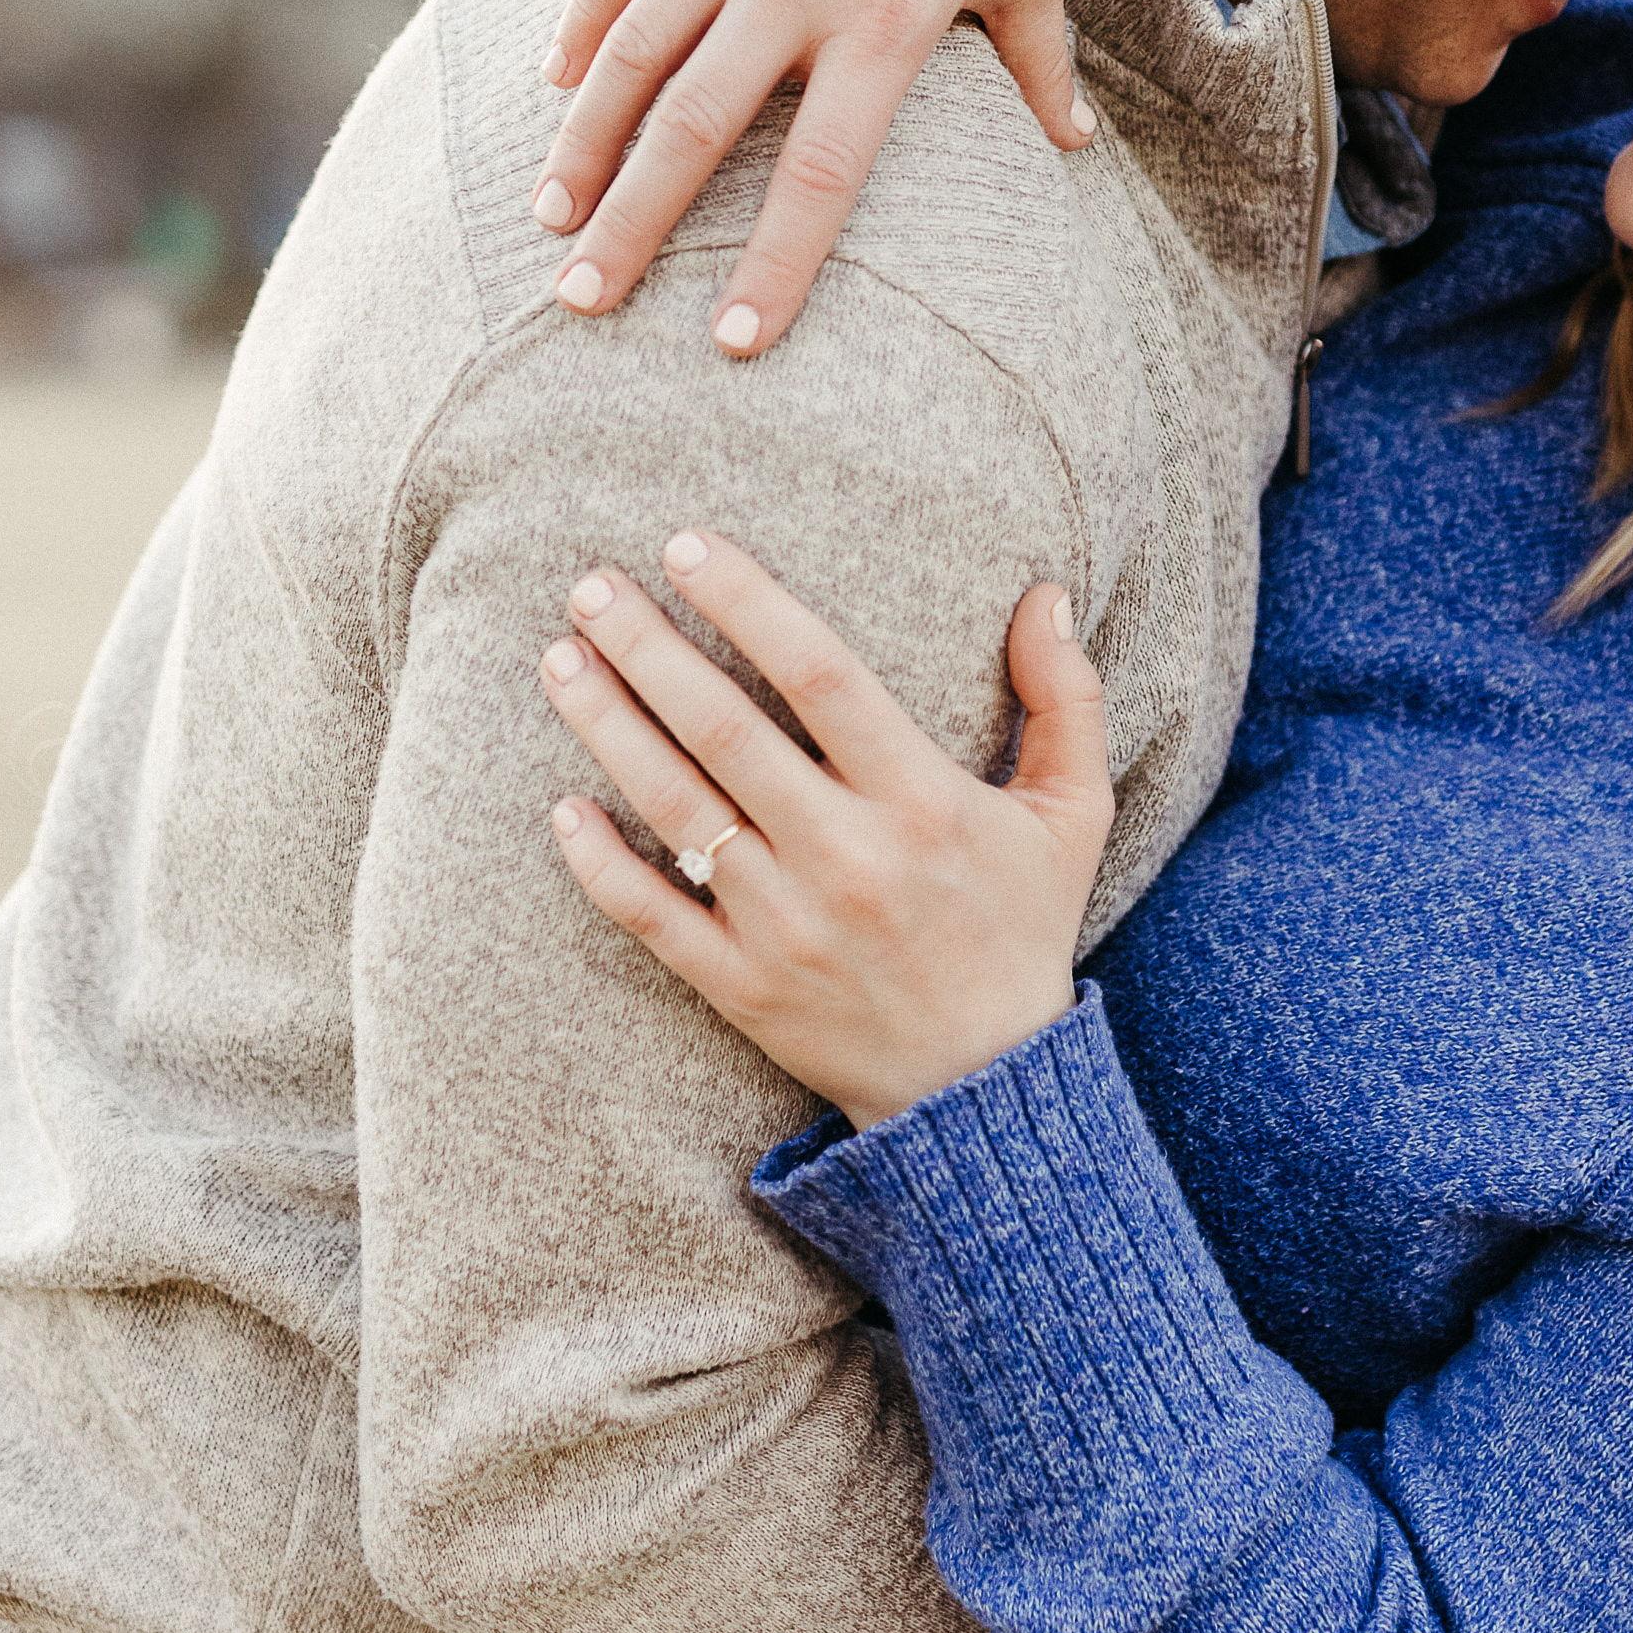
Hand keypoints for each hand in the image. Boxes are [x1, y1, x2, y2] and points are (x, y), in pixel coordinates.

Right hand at [537, 0, 1084, 354]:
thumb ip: (1036, 61)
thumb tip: (1071, 152)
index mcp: (890, 15)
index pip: (823, 171)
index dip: (776, 262)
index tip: (732, 342)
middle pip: (697, 126)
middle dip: (633, 224)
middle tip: (581, 305)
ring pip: (635, 49)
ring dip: (583, 140)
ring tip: (548, 218)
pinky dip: (583, 29)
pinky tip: (552, 92)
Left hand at [537, 530, 1110, 1128]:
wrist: (985, 1085)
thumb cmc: (1021, 928)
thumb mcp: (1073, 816)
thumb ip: (1064, 700)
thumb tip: (1044, 593)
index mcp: (923, 804)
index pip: (821, 676)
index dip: (748, 603)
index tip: (686, 547)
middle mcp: (848, 858)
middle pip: (725, 730)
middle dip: (648, 648)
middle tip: (591, 585)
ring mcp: (786, 927)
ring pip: (677, 809)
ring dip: (609, 727)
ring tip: (559, 660)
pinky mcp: (743, 988)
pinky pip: (652, 916)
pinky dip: (600, 864)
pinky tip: (561, 807)